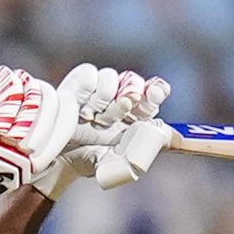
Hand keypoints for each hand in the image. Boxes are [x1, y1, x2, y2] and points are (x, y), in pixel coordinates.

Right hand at [35, 66, 171, 194]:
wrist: (58, 158)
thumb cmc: (90, 159)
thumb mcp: (118, 160)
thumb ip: (146, 149)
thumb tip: (175, 140)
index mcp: (136, 114)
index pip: (154, 92)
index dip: (156, 90)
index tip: (154, 94)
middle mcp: (120, 98)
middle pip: (134, 81)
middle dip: (131, 94)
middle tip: (123, 108)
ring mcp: (99, 89)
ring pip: (112, 77)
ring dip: (105, 100)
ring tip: (94, 120)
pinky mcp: (78, 82)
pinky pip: (90, 74)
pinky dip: (87, 91)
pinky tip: (80, 110)